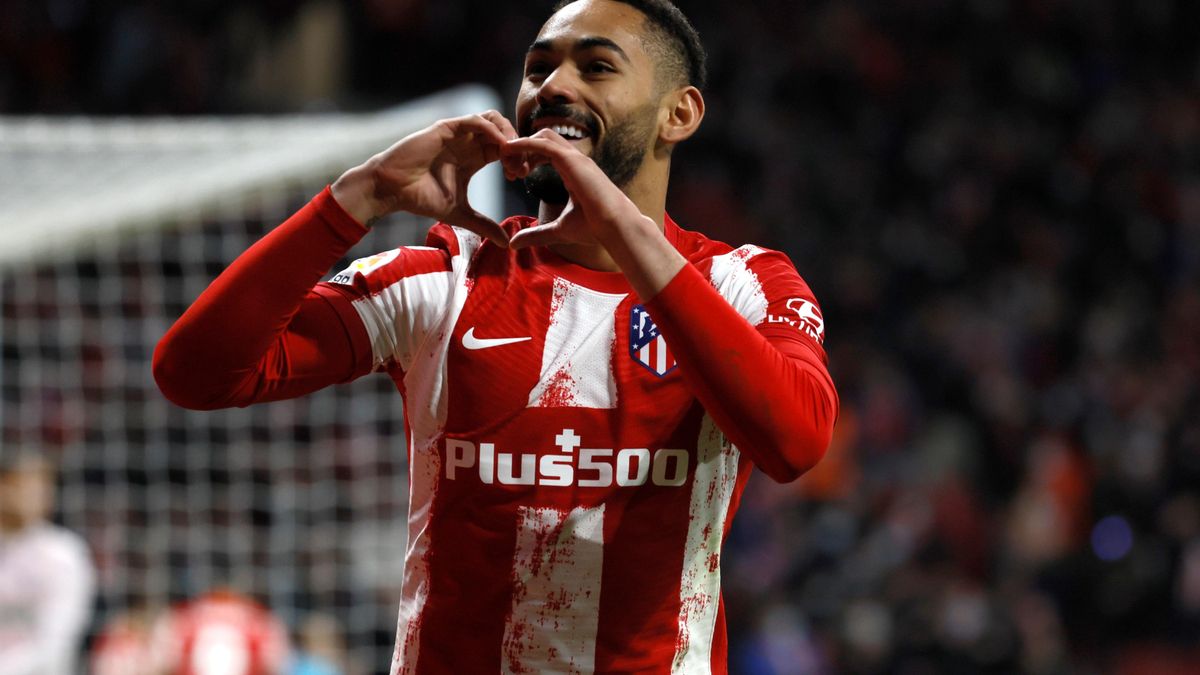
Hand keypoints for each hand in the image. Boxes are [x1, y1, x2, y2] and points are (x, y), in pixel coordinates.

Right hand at [332, 111, 517, 245]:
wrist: (393, 190)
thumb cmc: (421, 199)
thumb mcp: (460, 214)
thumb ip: (484, 225)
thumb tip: (506, 242)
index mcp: (474, 157)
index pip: (505, 149)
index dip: (518, 159)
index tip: (522, 177)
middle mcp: (468, 142)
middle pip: (504, 132)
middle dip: (518, 147)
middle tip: (520, 169)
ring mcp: (458, 133)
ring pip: (493, 120)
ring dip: (508, 135)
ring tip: (512, 157)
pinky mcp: (447, 128)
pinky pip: (476, 121)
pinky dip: (493, 131)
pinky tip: (500, 149)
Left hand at [500, 130, 655, 249]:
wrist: (615, 227)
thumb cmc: (594, 228)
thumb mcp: (557, 230)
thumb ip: (535, 234)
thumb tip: (513, 244)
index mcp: (573, 170)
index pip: (546, 152)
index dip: (527, 158)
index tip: (514, 175)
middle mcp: (574, 159)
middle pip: (542, 139)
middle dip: (522, 149)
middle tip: (508, 170)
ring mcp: (575, 157)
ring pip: (542, 136)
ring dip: (521, 146)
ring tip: (507, 162)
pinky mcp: (572, 160)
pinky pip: (544, 144)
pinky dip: (524, 144)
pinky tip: (510, 151)